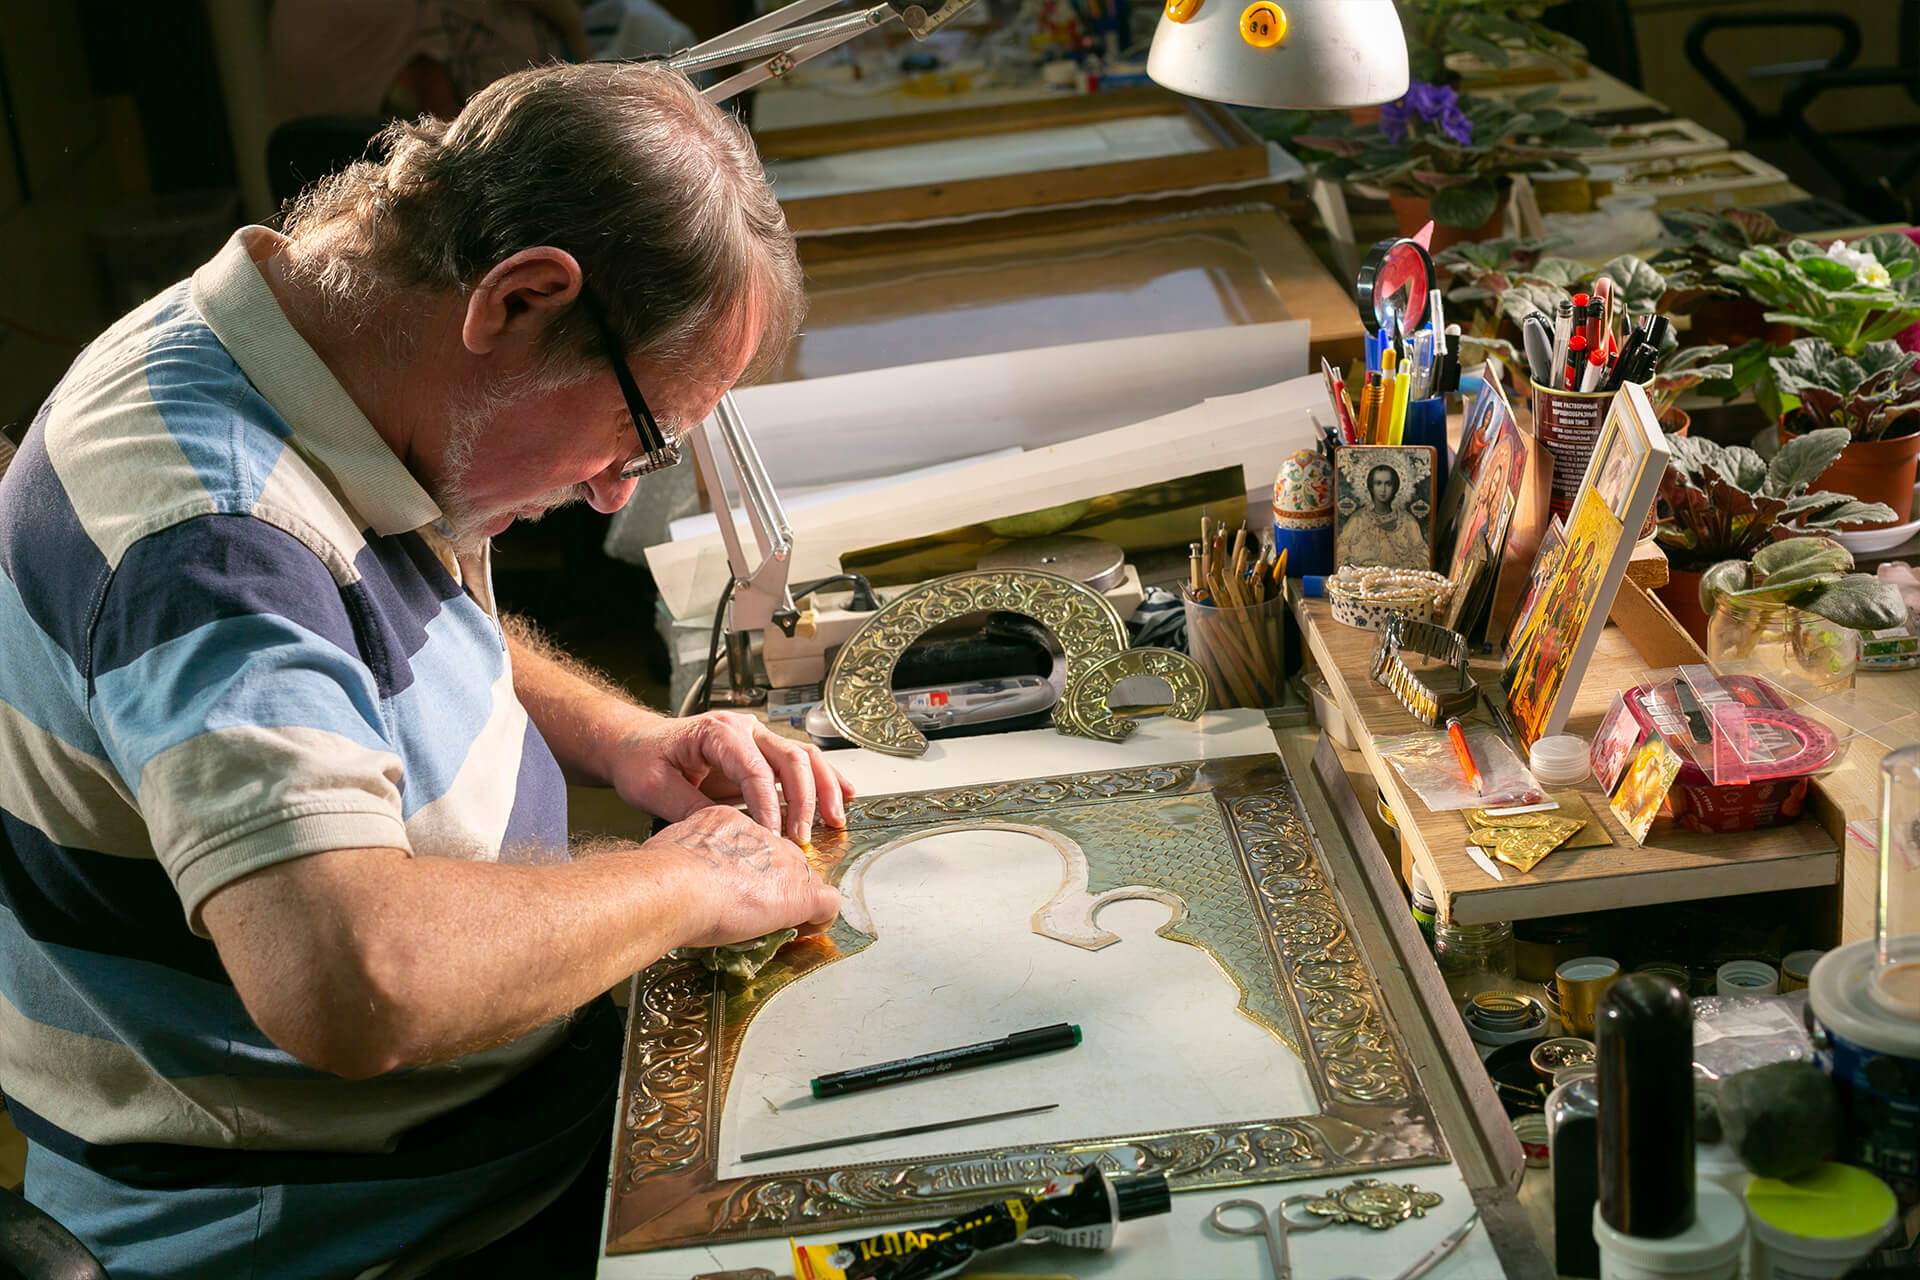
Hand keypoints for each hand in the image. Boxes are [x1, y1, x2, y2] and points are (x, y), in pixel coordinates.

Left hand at [611, 711, 853, 844]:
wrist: (634, 745)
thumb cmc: (641, 760)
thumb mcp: (654, 787)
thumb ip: (690, 808)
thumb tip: (728, 835)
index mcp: (718, 731)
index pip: (755, 769)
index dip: (767, 806)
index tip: (771, 840)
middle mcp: (744, 729)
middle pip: (791, 758)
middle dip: (805, 799)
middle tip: (803, 838)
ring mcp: (756, 739)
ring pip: (804, 758)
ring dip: (824, 789)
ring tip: (834, 821)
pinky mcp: (761, 755)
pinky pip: (800, 763)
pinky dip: (825, 779)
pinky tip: (844, 796)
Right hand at [652, 805, 839, 947]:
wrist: (676, 887)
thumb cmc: (658, 877)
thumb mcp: (665, 851)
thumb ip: (679, 857)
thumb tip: (672, 873)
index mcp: (724, 821)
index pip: (748, 842)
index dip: (745, 869)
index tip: (735, 887)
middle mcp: (760, 835)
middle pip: (779, 856)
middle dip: (772, 882)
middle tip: (756, 907)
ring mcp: (783, 862)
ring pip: (802, 877)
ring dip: (792, 899)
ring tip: (776, 921)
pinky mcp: (800, 892)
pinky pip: (826, 902)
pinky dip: (819, 918)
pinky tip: (806, 928)